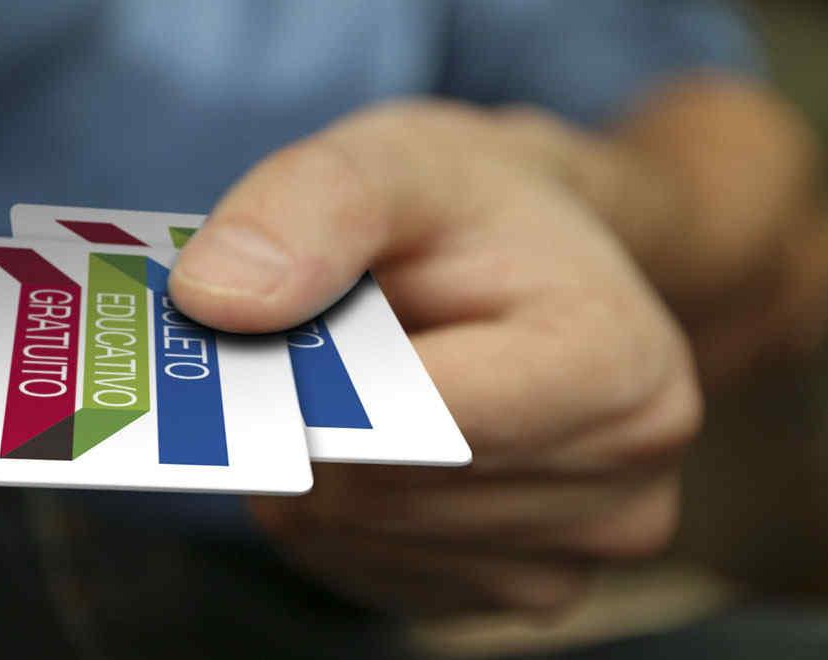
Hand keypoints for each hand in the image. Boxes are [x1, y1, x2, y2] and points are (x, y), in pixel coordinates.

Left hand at [169, 101, 701, 615]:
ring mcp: (573, 560)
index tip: (261, 327)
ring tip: (357, 382)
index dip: (312, 376)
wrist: (538, 265)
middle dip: (305, 412)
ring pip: (351, 537)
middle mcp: (623, 487)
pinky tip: (373, 439)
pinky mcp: (518, 592)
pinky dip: (333, 505)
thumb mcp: (400, 160)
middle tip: (312, 341)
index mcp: (619, 368)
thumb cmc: (473, 212)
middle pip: (375, 490)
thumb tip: (216, 300)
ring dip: (312, 459)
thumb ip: (313, 207)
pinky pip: (360, 566)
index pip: (418, 416)